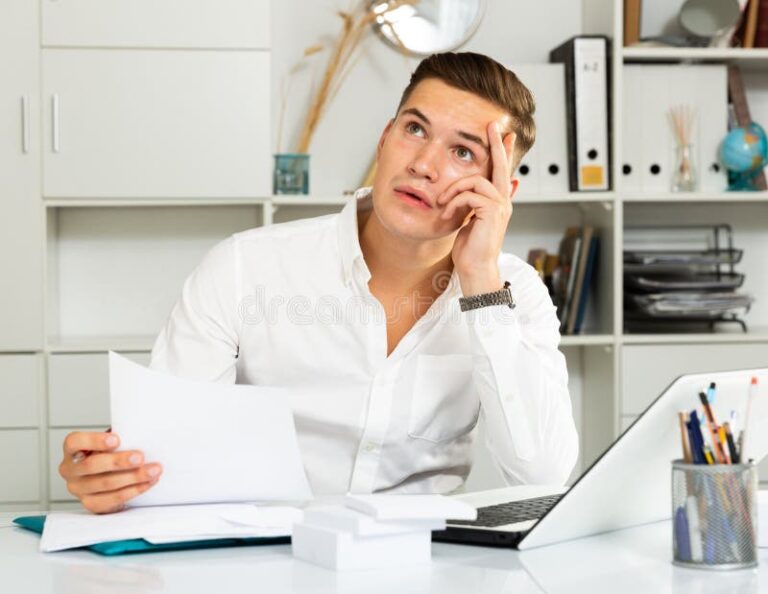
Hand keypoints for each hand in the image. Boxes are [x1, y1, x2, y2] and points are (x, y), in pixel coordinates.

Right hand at [59, 431, 161, 513]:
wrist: (110, 476)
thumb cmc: (109, 453)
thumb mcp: (110, 442)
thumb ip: (118, 439)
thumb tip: (140, 435)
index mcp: (72, 449)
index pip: (75, 442)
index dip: (94, 441)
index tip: (116, 440)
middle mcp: (70, 470)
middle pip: (91, 465)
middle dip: (119, 461)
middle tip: (140, 457)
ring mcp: (78, 489)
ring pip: (106, 484)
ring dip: (133, 477)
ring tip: (153, 470)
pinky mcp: (91, 504)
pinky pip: (113, 499)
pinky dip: (134, 490)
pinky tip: (147, 483)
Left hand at [436, 121, 515, 295]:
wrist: (475, 269)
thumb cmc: (470, 250)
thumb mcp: (467, 221)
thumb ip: (470, 205)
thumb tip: (463, 194)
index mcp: (497, 202)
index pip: (501, 171)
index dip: (503, 151)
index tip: (502, 133)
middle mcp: (503, 202)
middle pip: (500, 166)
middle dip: (496, 144)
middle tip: (493, 125)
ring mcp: (500, 207)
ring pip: (476, 181)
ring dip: (454, 189)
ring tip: (442, 202)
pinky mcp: (492, 212)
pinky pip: (470, 195)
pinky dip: (454, 201)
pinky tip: (447, 212)